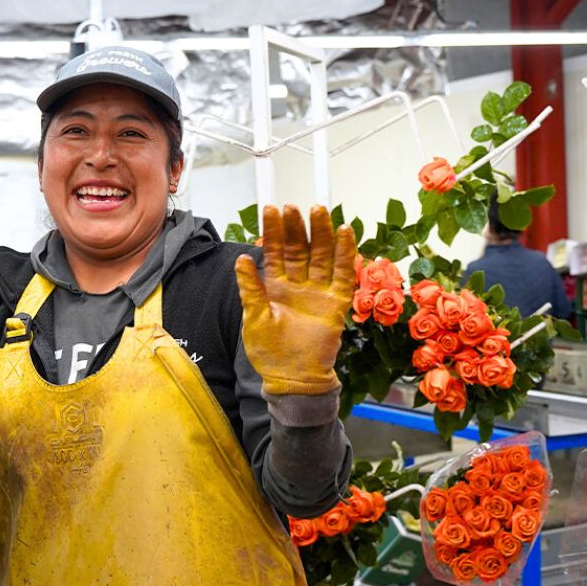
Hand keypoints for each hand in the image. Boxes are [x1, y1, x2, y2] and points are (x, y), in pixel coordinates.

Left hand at [234, 204, 355, 396]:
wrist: (293, 378)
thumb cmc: (270, 352)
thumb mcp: (254, 318)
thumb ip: (250, 289)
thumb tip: (240, 259)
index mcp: (275, 287)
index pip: (275, 252)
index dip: (273, 232)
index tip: (271, 209)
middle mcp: (297, 285)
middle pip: (300, 249)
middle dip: (297, 228)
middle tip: (294, 207)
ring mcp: (318, 292)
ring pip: (321, 256)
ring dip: (321, 234)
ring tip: (319, 211)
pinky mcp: (336, 303)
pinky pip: (342, 275)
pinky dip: (345, 255)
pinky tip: (346, 233)